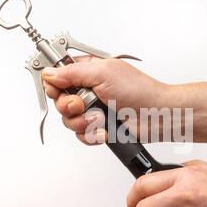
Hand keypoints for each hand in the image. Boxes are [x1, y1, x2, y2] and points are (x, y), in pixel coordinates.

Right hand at [41, 56, 170, 143]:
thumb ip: (73, 72)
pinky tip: (104, 130)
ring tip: (99, 118)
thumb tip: (50, 73)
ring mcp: (92, 109)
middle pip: (59, 100)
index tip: (57, 89)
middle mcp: (88, 90)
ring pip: (69, 120)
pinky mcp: (97, 127)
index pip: (57, 75)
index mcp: (88, 71)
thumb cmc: (139, 90)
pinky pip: (81, 135)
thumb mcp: (103, 73)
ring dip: (83, 122)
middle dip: (69, 106)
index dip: (53, 84)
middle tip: (82, 104)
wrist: (156, 115)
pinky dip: (92, 134)